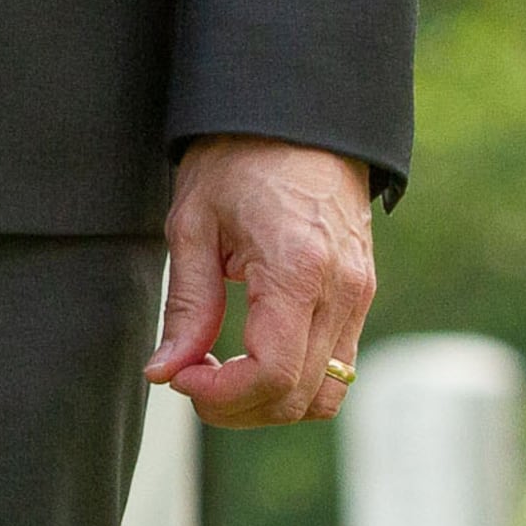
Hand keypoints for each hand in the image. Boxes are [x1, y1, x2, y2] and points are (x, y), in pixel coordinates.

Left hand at [149, 135, 374, 426]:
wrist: (295, 119)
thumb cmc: (237, 159)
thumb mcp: (192, 224)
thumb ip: (186, 305)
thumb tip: (164, 371)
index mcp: (298, 271)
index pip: (273, 374)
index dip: (223, 395)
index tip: (181, 378)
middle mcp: (342, 292)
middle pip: (300, 397)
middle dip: (238, 406)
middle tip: (187, 378)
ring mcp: (359, 297)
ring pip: (325, 393)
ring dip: (268, 402)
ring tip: (215, 371)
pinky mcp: (361, 296)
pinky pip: (336, 366)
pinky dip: (293, 379)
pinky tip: (247, 356)